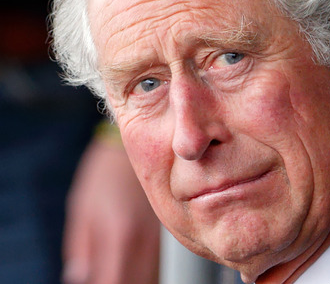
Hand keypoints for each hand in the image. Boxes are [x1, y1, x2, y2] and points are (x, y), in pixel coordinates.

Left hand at [62, 124, 159, 283]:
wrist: (146, 141)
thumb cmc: (108, 172)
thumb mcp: (82, 208)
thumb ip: (80, 247)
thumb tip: (78, 276)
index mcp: (119, 236)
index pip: (112, 283)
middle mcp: (144, 240)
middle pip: (138, 283)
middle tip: (107, 278)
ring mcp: (160, 237)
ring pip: (152, 276)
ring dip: (137, 280)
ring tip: (121, 275)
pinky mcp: (169, 233)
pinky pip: (159, 263)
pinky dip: (149, 272)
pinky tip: (137, 269)